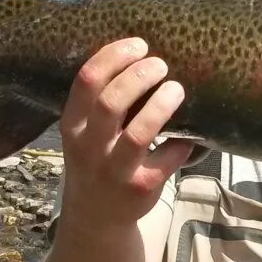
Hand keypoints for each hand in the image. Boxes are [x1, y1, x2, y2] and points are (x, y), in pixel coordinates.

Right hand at [57, 38, 193, 230]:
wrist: (97, 217)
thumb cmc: (97, 159)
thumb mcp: (84, 132)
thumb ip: (101, 101)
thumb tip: (141, 54)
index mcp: (72, 126)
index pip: (87, 81)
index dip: (114, 56)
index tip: (139, 44)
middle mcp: (89, 148)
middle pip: (112, 102)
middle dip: (140, 76)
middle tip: (161, 65)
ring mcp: (114, 171)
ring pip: (140, 133)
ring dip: (162, 105)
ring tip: (177, 89)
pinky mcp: (140, 189)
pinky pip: (167, 158)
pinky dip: (182, 142)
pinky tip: (189, 135)